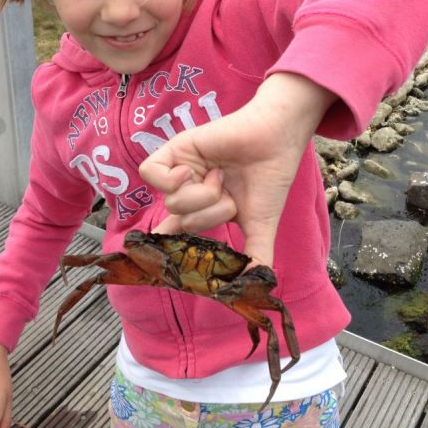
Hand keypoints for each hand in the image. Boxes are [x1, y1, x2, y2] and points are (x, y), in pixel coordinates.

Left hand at [139, 73, 334, 266]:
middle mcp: (189, 190)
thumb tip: (255, 285)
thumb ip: (255, 255)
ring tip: (221, 175)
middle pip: (181, 220)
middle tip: (229, 192)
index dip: (167, 248)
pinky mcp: (174, 150)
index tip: (163, 265)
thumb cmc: (270, 178)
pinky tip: (192, 171)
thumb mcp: (260, 224)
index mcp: (205, 208)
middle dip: (211, 212)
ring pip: (172, 202)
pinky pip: (150, 174)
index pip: (176, 232)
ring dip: (203, 194)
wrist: (276, 141)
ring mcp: (180, 170)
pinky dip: (172, 179)